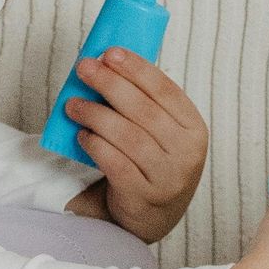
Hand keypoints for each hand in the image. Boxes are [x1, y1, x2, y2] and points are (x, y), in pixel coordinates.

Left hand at [60, 50, 208, 242]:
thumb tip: (108, 64)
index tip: (110, 52)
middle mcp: (187, 153)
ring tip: (74, 104)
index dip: (137, 68)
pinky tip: (82, 135)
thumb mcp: (162, 134)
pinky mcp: (144, 197)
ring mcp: (168, 177)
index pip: (165, 90)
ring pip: (129, 137)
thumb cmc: (150, 162)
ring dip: (97, 115)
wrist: (151, 216)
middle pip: (145, 111)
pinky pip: (116, 164)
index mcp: (194, 128)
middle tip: (85, 69)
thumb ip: (145, 105)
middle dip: (111, 84)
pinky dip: (96, 145)